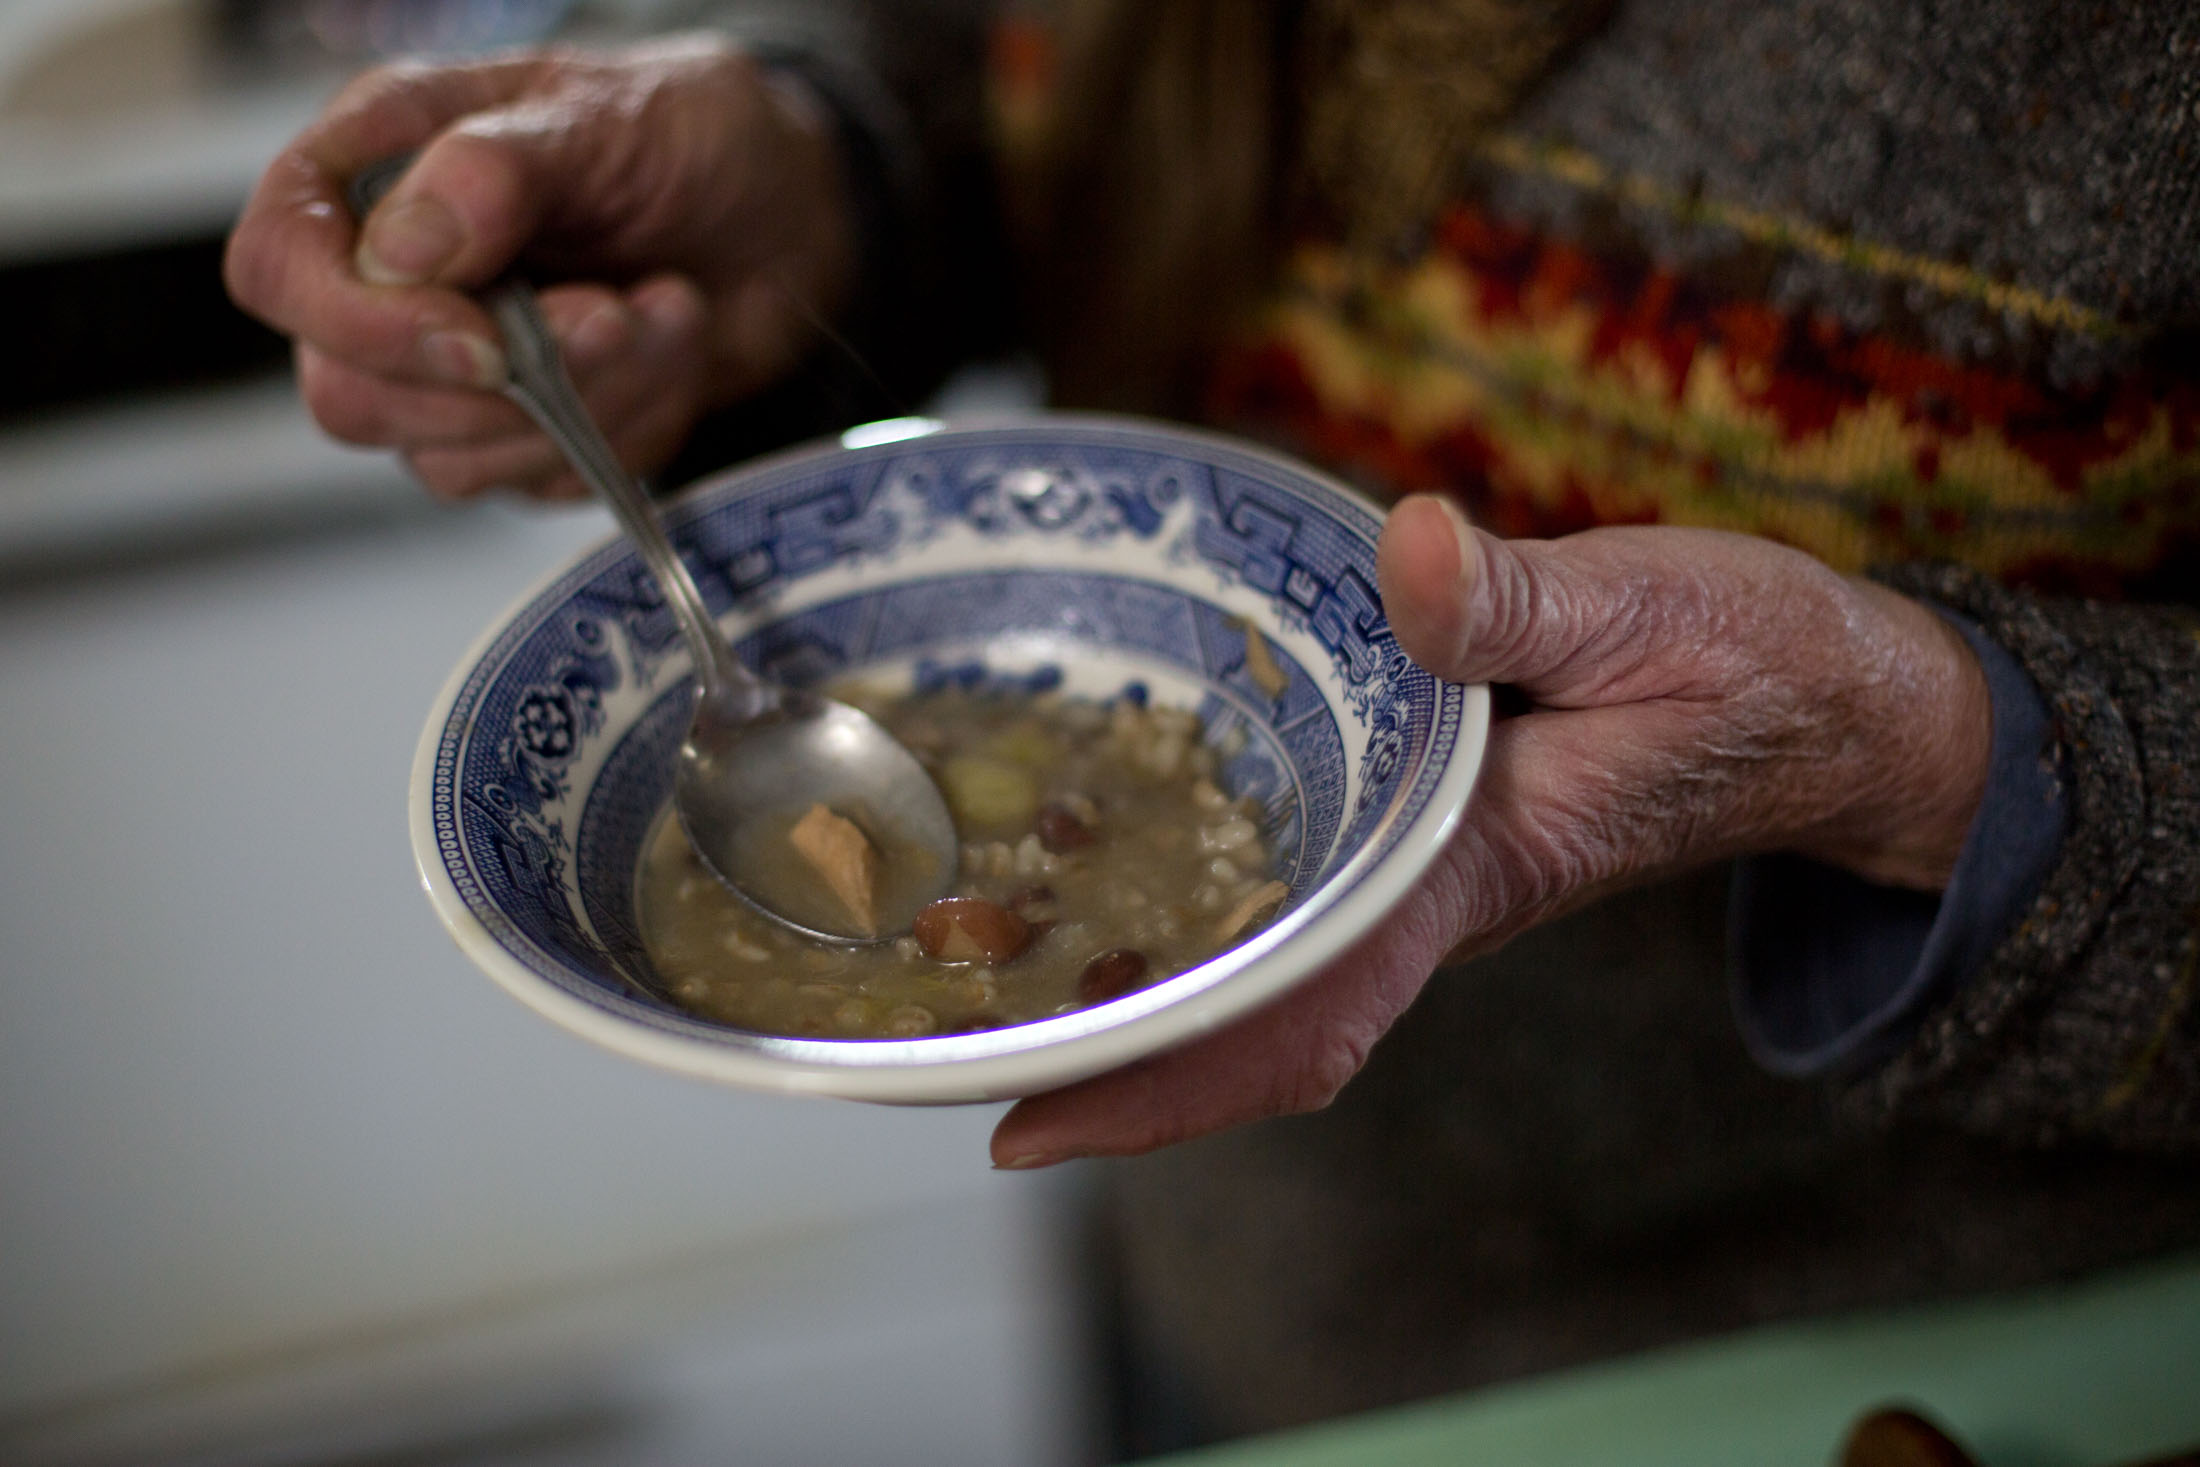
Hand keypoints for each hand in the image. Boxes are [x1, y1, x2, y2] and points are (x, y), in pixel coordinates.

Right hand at [223, 36, 854, 498]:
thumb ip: (496, 170)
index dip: (360, 322)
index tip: (483, 334)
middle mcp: (399, 278)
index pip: (277, 268)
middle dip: (503, 384)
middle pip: (350, 396)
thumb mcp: (604, 115)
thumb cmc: (686, 134)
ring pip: (452, 461)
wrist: (791, 208)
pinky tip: (671, 349)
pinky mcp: (528, 435)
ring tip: (665, 310)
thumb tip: (399, 249)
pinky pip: (544, 484)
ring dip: (589, 399)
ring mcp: (457, 370)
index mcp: (379, 169)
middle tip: (615, 314)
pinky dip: (629, 429)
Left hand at [990, 498, 1991, 1166]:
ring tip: (993, 972)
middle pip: (1259, 1016)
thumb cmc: (1758, 667)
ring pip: (1275, 967)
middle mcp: (1435, 891)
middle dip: (1118, 1052)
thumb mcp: (1652, 606)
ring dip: (1152, 989)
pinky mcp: (1435, 828)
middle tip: (952, 1041)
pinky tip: (1129, 870)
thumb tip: (1406, 556)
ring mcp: (1431, 870)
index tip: (1030, 1127)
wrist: (1837, 708)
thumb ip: (1522, 597)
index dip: (1174, 1078)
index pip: (1309, 1009)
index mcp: (1476, 866)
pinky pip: (1308, 899)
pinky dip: (1214, 912)